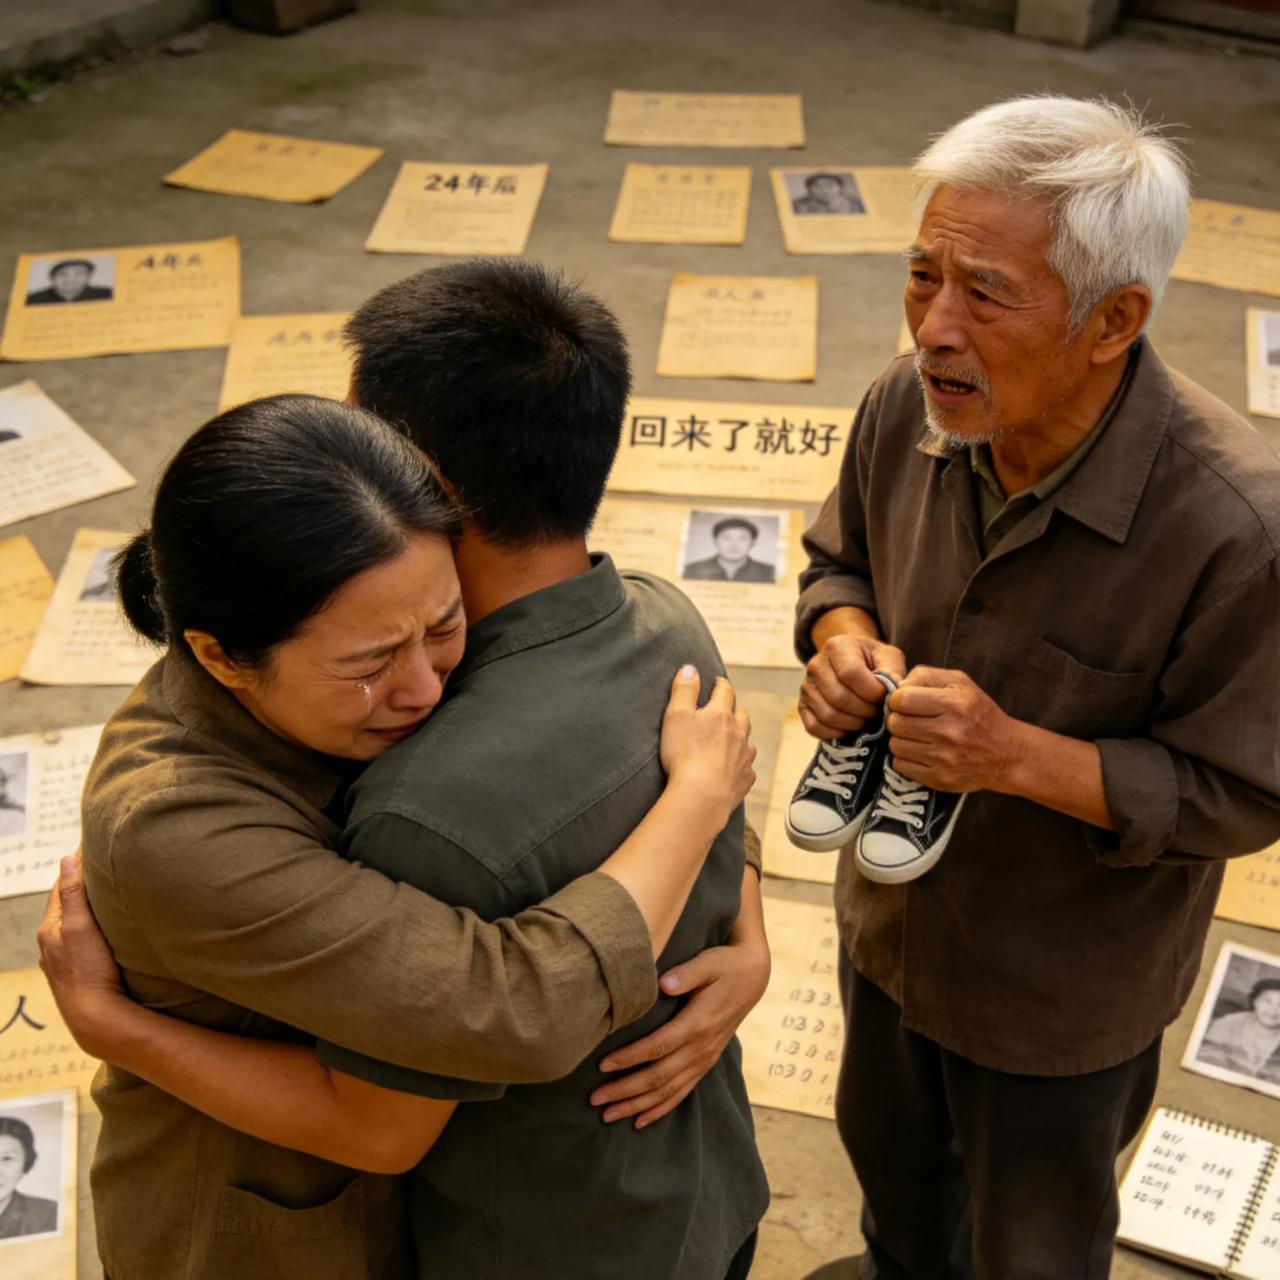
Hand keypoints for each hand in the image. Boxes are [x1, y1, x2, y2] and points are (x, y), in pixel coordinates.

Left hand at [37, 854, 126, 1057]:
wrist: (94, 1016)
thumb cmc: (87, 970)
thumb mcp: (80, 927)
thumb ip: (74, 893)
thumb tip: (67, 858)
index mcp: (49, 927)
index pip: (62, 885)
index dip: (77, 866)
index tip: (93, 847)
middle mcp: (51, 941)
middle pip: (66, 903)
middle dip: (81, 884)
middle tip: (103, 864)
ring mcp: (62, 958)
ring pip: (72, 922)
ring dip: (85, 906)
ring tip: (106, 892)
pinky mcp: (76, 970)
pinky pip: (80, 939)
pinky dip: (89, 926)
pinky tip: (103, 929)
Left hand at [590, 937, 770, 1129]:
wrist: (753, 977)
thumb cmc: (725, 965)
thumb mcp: (708, 962)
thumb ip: (686, 973)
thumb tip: (663, 982)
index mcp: (698, 1024)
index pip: (657, 1046)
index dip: (630, 1058)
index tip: (603, 1065)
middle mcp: (701, 1048)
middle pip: (659, 1077)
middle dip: (625, 1090)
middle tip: (595, 1099)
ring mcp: (705, 1059)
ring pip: (668, 1091)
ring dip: (637, 1105)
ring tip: (608, 1115)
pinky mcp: (706, 1063)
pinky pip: (682, 1093)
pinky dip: (660, 1109)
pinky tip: (640, 1122)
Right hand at [660, 667, 755, 821]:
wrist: (701, 796)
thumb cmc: (684, 754)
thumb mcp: (676, 716)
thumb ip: (683, 690)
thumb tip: (690, 668)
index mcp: (721, 714)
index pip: (725, 690)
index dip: (720, 684)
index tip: (717, 682)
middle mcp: (739, 732)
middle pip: (741, 715)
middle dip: (734, 710)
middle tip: (724, 710)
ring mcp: (744, 757)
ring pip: (747, 740)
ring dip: (740, 736)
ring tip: (731, 739)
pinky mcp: (745, 779)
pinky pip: (748, 768)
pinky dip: (742, 764)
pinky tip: (735, 768)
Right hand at [799, 632, 906, 739]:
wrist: (850, 663)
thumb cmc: (872, 661)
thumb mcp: (888, 656)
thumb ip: (893, 670)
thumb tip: (894, 692)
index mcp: (837, 646)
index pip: (851, 673)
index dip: (872, 691)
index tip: (883, 695)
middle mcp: (816, 665)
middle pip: (839, 697)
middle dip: (865, 710)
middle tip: (877, 710)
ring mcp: (806, 687)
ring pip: (829, 715)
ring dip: (854, 723)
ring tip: (866, 717)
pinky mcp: (802, 706)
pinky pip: (815, 727)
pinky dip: (836, 732)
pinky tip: (851, 725)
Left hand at [886, 667, 1024, 792]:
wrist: (1007, 755)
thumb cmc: (979, 714)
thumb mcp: (960, 683)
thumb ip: (925, 676)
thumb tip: (897, 687)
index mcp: (955, 704)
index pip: (902, 699)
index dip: (898, 699)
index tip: (906, 702)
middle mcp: (949, 732)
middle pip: (896, 723)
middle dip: (898, 719)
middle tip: (912, 720)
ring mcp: (944, 758)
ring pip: (895, 745)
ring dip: (901, 739)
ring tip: (918, 736)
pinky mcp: (939, 779)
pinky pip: (901, 766)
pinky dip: (905, 759)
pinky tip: (921, 752)